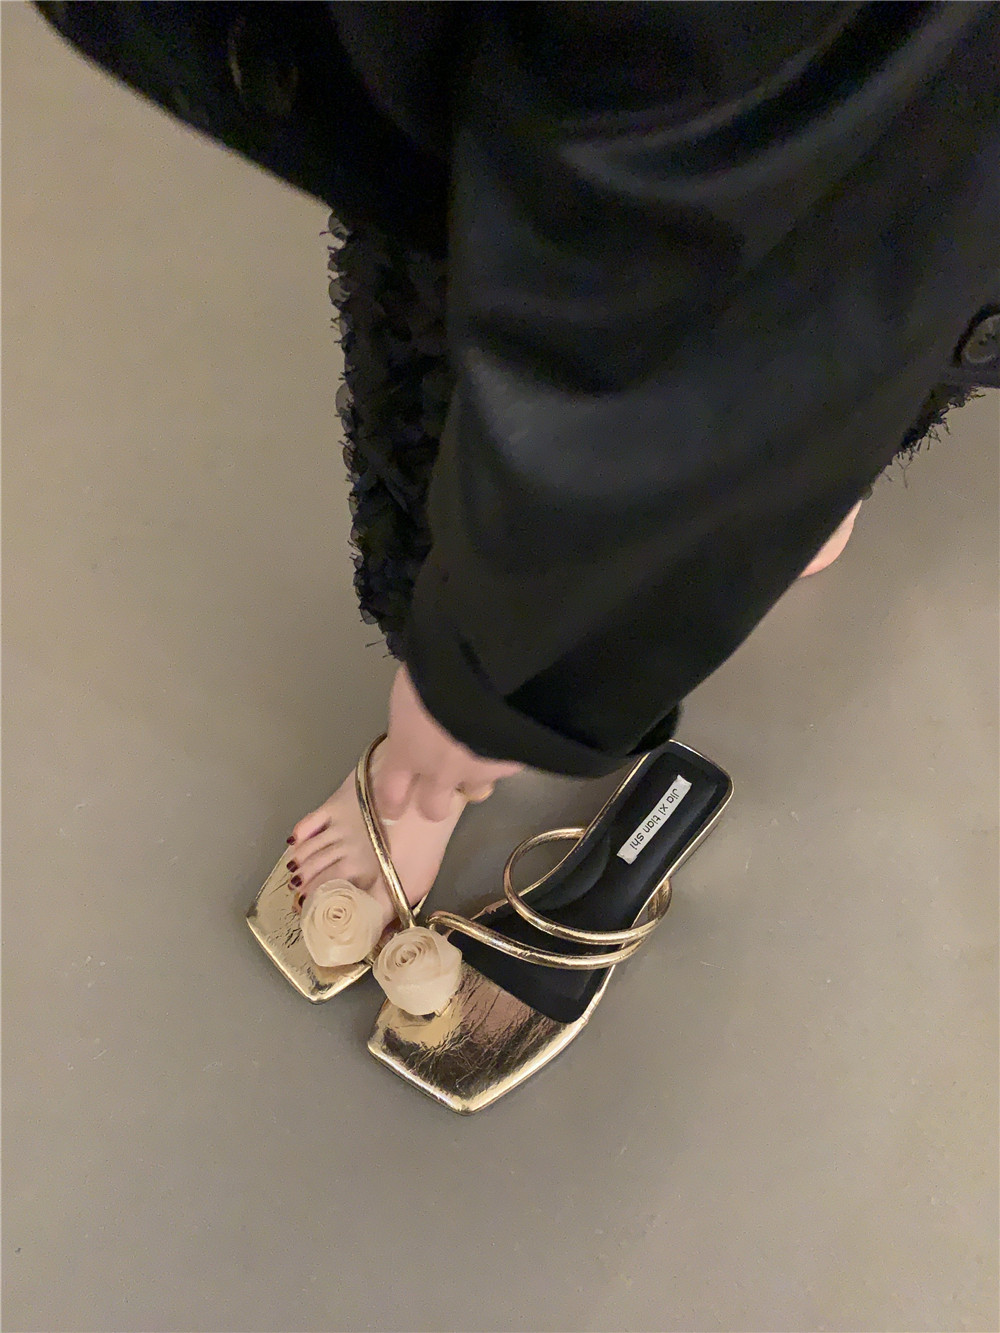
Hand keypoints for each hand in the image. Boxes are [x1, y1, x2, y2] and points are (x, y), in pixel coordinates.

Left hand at [374, 665, 522, 821]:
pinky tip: (507, 735)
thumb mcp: (410, 687)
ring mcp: (478, 772)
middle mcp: (440, 771)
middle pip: (434, 809)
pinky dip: (504, 755)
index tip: (393, 808)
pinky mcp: (510, 763)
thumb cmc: (434, 670)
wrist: (485, 672)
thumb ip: (411, 715)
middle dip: (435, 800)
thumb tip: (416, 715)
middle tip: (440, 783)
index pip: (391, 793)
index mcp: (408, 751)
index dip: (391, 804)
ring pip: (475, 792)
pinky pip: (505, 767)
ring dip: (473, 777)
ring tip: (480, 755)